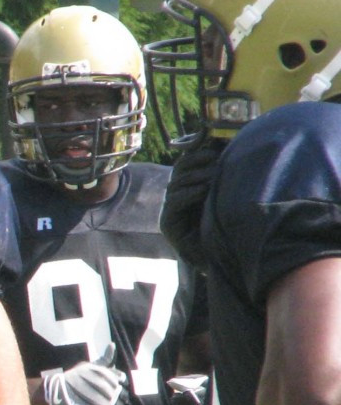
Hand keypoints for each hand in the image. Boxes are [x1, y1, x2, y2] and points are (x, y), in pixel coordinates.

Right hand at [42, 342, 127, 404]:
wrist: (56, 394)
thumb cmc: (70, 379)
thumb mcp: (87, 366)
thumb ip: (103, 359)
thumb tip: (113, 344)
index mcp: (109, 376)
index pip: (123, 380)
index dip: (118, 385)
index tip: (109, 388)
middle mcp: (111, 388)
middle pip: (124, 396)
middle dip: (118, 399)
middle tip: (106, 402)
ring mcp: (108, 403)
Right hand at [162, 138, 224, 271]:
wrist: (220, 259)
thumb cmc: (229, 227)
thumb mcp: (228, 195)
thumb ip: (228, 176)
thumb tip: (236, 149)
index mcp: (191, 186)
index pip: (188, 162)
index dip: (197, 151)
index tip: (214, 145)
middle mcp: (177, 196)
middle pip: (180, 169)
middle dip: (196, 161)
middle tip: (215, 157)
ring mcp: (170, 210)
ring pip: (176, 184)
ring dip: (196, 177)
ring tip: (214, 175)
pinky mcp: (168, 224)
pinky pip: (174, 202)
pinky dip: (189, 194)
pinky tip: (204, 191)